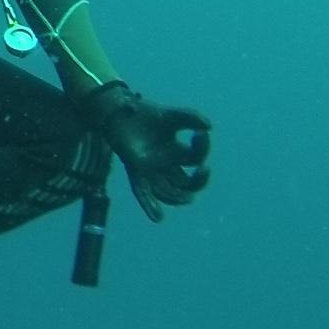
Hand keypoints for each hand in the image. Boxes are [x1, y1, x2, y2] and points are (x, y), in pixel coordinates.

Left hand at [81, 82, 211, 222]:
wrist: (120, 110)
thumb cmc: (145, 114)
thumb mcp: (171, 116)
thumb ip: (190, 117)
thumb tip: (208, 127)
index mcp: (177, 153)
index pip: (196, 158)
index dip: (202, 148)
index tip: (200, 133)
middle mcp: (165, 166)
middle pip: (187, 185)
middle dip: (199, 181)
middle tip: (204, 169)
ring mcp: (150, 171)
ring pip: (168, 194)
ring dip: (179, 198)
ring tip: (189, 198)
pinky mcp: (135, 171)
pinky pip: (142, 192)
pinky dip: (149, 205)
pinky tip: (158, 218)